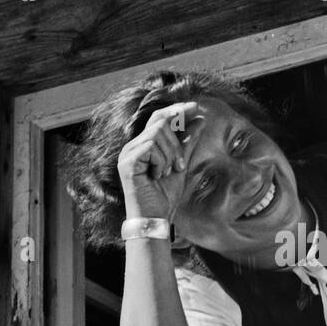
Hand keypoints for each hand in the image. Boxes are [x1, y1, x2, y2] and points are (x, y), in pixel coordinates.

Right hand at [117, 101, 202, 221]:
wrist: (156, 218)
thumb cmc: (165, 196)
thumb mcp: (182, 164)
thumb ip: (188, 142)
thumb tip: (199, 119)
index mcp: (144, 145)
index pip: (159, 118)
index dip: (177, 110)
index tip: (196, 107)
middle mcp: (133, 146)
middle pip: (160, 121)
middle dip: (177, 141)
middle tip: (180, 164)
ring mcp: (128, 153)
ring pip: (158, 133)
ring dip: (170, 154)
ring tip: (168, 172)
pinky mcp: (127, 162)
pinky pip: (151, 147)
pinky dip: (162, 161)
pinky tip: (158, 175)